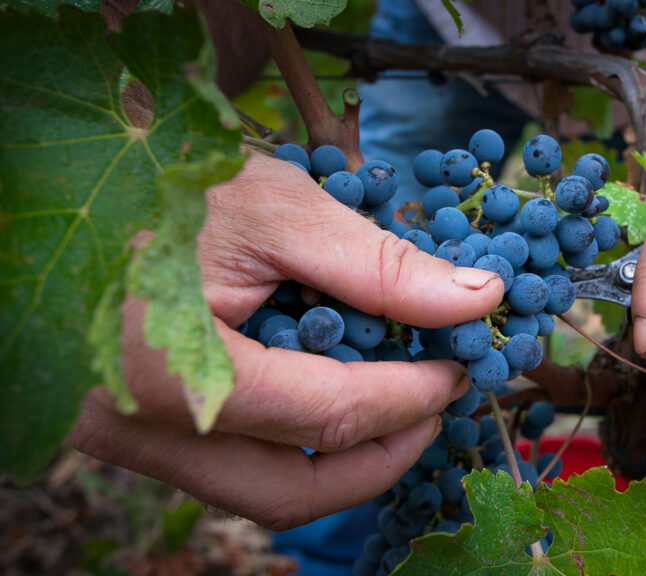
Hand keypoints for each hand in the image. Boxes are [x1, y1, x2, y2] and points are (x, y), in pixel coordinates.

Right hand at [71, 155, 504, 529]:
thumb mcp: (271, 207)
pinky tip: (325, 384)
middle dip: (381, 457)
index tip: (458, 368)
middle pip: (289, 492)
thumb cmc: (153, 179)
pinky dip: (289, 438)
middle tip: (434, 405)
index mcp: (171, 373)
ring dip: (337, 458)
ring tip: (391, 398)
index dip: (410, 398)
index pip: (325, 418)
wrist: (56, 175)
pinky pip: (223, 459)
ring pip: (253, 489)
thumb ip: (375, 263)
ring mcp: (124, 433)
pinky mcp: (128, 423)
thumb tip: (475, 299)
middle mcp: (138, 428)